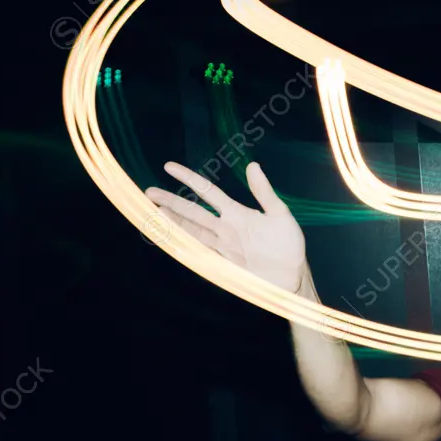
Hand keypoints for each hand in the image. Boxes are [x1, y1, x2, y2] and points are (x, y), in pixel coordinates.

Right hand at [145, 161, 306, 291]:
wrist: (293, 275)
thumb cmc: (289, 243)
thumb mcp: (280, 214)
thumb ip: (264, 193)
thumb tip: (253, 166)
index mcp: (237, 213)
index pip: (207, 192)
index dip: (188, 178)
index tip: (169, 166)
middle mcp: (225, 228)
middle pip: (192, 211)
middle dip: (170, 201)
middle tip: (148, 192)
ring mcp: (222, 246)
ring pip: (190, 230)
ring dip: (171, 221)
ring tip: (150, 211)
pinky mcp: (222, 264)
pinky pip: (197, 252)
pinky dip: (181, 245)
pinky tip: (167, 239)